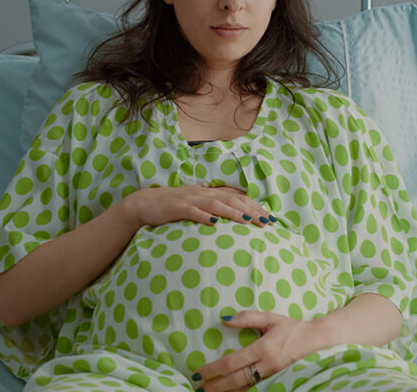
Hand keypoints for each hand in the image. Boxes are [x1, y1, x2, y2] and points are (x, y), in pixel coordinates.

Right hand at [123, 185, 274, 228]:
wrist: (146, 203)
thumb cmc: (174, 206)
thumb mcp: (197, 203)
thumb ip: (216, 205)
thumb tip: (238, 209)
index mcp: (209, 193)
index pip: (237, 198)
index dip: (254, 206)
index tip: (270, 217)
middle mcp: (203, 193)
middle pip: (231, 200)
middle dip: (250, 210)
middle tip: (267, 222)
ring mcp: (190, 200)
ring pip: (215, 204)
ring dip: (233, 213)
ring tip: (248, 221)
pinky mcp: (177, 208)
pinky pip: (192, 212)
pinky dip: (204, 216)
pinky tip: (214, 223)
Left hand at [193, 311, 326, 391]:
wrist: (317, 341)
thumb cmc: (292, 328)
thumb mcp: (270, 318)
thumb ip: (247, 318)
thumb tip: (224, 319)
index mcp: (264, 348)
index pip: (233, 362)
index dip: (214, 369)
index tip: (199, 372)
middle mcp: (267, 365)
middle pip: (236, 380)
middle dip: (216, 386)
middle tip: (199, 389)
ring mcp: (273, 375)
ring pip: (246, 388)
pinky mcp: (277, 381)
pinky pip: (256, 390)